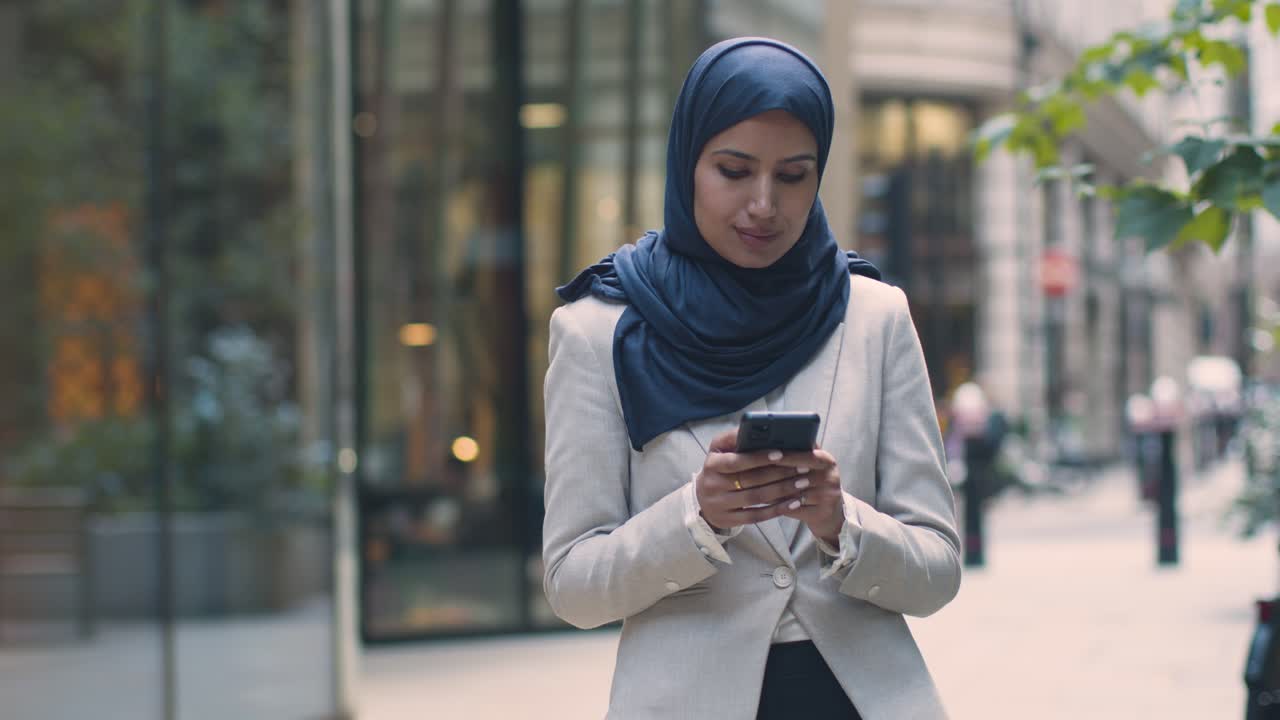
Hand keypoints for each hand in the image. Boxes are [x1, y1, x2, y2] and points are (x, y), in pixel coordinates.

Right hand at [695, 430, 840, 543]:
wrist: (701, 499)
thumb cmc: (718, 468)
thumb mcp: (719, 450)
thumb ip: (735, 438)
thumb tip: (755, 426)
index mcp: (712, 464)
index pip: (737, 461)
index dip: (759, 458)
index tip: (781, 453)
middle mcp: (713, 486)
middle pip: (751, 480)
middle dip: (779, 474)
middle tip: (802, 468)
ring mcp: (720, 505)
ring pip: (756, 498)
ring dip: (783, 490)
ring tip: (803, 483)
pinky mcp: (729, 520)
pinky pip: (757, 516)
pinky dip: (777, 509)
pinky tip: (793, 502)